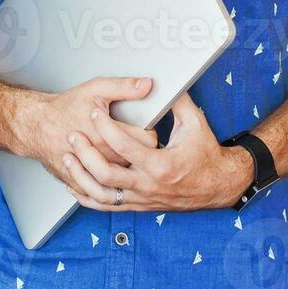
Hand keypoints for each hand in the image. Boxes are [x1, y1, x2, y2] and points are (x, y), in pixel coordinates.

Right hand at [18, 76, 156, 186]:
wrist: (37, 126)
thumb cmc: (64, 108)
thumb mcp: (96, 89)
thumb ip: (124, 87)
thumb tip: (146, 85)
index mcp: (109, 136)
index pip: (148, 142)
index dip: (149, 134)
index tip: (144, 129)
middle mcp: (102, 158)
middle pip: (138, 163)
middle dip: (140, 153)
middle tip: (134, 143)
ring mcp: (91, 174)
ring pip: (124, 181)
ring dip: (127, 169)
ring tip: (124, 156)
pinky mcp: (82, 184)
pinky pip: (104, 192)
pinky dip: (109, 183)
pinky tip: (110, 171)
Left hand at [60, 93, 255, 211]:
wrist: (218, 186)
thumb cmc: (206, 155)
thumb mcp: (194, 123)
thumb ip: (175, 101)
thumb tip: (158, 82)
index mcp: (161, 165)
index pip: (125, 146)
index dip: (106, 127)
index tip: (95, 113)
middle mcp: (149, 186)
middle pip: (106, 174)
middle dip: (86, 154)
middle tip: (73, 136)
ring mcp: (143, 199)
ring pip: (102, 195)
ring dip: (81, 177)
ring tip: (69, 158)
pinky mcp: (140, 206)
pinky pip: (108, 207)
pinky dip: (88, 197)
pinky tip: (76, 185)